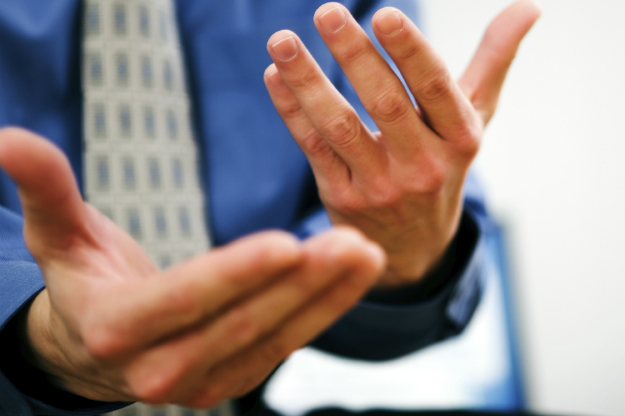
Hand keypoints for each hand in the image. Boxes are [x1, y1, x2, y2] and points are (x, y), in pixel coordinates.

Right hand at [0, 128, 384, 407]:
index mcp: (118, 329)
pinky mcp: (235, 379)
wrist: (99, 346)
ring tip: (363, 253)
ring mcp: (204, 382)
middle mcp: (162, 369)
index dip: (234, 273)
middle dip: (299, 283)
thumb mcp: (60, 236)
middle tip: (350, 241)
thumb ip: (46, 191)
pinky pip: (286, 343)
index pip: (184, 299)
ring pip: (274, 337)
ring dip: (325, 297)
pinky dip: (322, 311)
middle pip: (241, 322)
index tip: (288, 242)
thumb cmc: (85, 283)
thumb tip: (8, 139)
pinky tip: (352, 276)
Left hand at [265, 0, 540, 285]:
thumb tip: (529, 7)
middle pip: (384, 104)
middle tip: (327, 12)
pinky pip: (313, 149)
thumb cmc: (443, 167)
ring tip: (281, 41)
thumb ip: (494, 63)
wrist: (414, 247)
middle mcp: (421, 166)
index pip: (434, 89)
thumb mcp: (473, 122)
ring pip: (339, 127)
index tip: (383, 15)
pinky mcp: (343, 199)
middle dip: (354, 56)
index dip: (409, 52)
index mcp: (459, 139)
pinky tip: (275, 77)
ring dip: (308, 82)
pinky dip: (291, 112)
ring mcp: (379, 186)